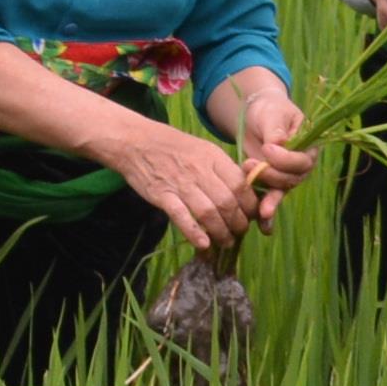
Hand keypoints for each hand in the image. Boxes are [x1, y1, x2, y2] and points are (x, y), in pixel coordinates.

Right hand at [108, 122, 271, 252]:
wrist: (136, 141)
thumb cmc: (172, 147)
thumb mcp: (203, 149)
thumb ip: (222, 169)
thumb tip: (244, 191)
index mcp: (213, 157)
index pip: (241, 185)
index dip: (250, 205)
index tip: (250, 216)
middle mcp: (199, 170)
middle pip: (228, 202)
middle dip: (238, 223)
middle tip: (239, 232)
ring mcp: (180, 183)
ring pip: (208, 212)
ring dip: (221, 232)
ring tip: (225, 242)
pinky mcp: (161, 195)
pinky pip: (181, 216)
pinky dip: (194, 232)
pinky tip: (203, 244)